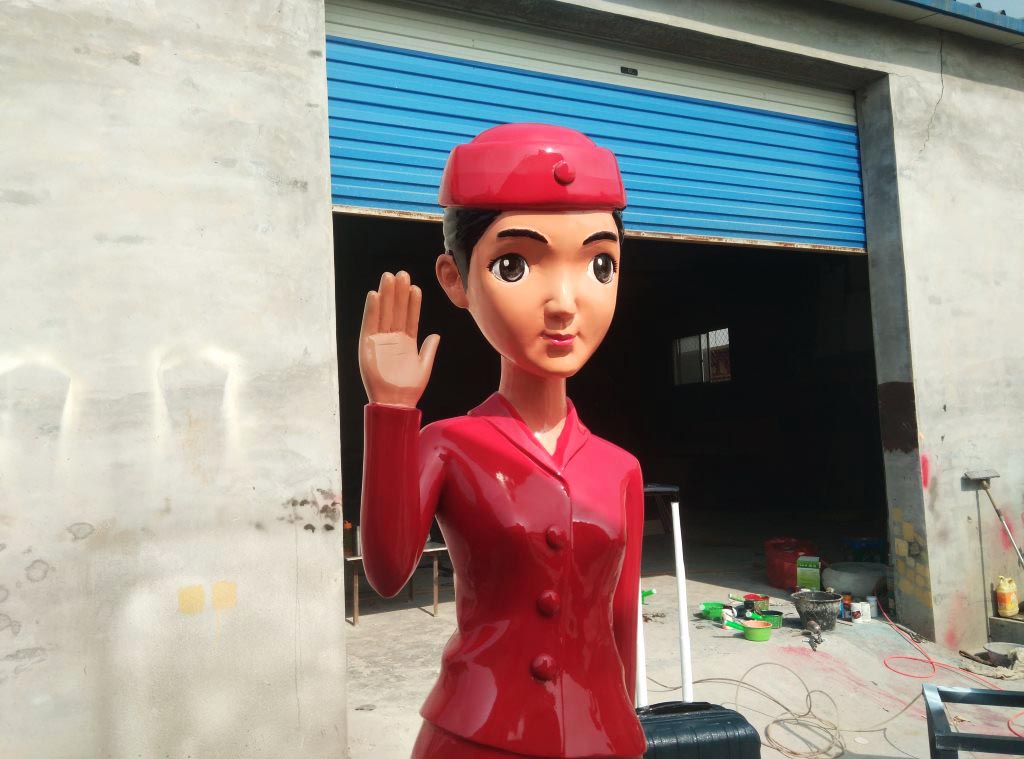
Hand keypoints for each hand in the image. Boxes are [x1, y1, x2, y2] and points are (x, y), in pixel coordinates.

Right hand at [359, 271, 439, 407]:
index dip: (412, 302)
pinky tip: (375, 295)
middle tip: (401, 274)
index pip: (410, 317)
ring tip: (389, 277)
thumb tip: (436, 335)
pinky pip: (370, 323)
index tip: (415, 287)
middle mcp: (392, 338)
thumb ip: (429, 349)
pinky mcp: (367, 345)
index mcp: (406, 342)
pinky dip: (371, 309)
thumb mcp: (424, 366)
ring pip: (384, 313)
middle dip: (399, 293)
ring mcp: (380, 340)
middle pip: (396, 311)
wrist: (396, 403)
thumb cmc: (409, 388)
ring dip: (386, 295)